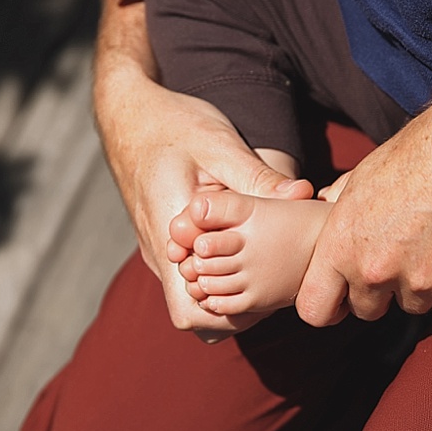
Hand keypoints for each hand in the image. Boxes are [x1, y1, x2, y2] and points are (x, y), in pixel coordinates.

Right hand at [117, 109, 313, 333]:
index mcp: (171, 237)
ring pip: (189, 298)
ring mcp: (158, 252)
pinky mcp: (162, 245)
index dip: (227, 313)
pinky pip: (185, 276)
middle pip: (193, 313)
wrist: (129, 117)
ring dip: (221, 294)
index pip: (192, 308)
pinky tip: (239, 250)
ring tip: (258, 268)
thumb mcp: (220, 146)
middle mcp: (160, 254)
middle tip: (270, 285)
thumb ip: (257, 178)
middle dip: (229, 309)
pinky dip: (213, 274)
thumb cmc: (173, 126)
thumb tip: (301, 195)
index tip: (263, 291)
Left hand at [295, 106, 431, 323]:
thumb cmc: (430, 148)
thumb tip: (318, 208)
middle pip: (368, 310)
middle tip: (408, 254)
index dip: (330, 307)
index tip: (343, 301)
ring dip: (424, 285)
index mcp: (343, 245)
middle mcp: (376, 271)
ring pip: (412, 305)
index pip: (314, 308)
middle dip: (382, 291)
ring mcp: (420, 284)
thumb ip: (340, 207)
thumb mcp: (368, 174)